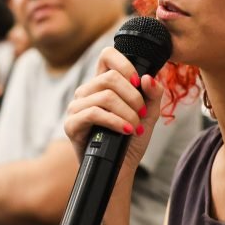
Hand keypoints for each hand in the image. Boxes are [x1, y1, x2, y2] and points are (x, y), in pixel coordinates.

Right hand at [64, 46, 164, 169]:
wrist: (120, 169)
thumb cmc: (130, 140)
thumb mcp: (148, 114)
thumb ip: (153, 94)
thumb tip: (148, 78)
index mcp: (102, 84)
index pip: (107, 55)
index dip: (125, 64)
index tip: (139, 83)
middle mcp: (86, 92)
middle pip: (110, 77)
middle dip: (133, 96)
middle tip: (141, 114)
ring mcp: (76, 107)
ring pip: (105, 96)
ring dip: (127, 113)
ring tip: (135, 127)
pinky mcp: (71, 124)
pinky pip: (94, 113)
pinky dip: (115, 121)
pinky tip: (126, 130)